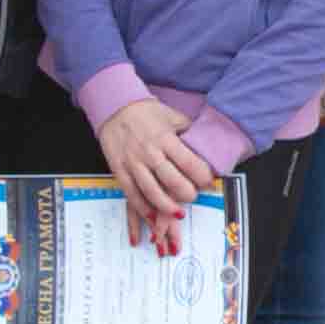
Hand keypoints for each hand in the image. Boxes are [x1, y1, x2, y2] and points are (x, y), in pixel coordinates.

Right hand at [94, 95, 215, 244]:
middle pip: (172, 181)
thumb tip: (208, 147)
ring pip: (152, 191)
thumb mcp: (173, 116)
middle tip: (194, 196)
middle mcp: (149, 152)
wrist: (115, 107)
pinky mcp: (120, 170)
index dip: (202, 177)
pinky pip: (132, 194)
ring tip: (178, 213)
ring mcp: (133, 163)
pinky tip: (153, 216)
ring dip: (167, 206)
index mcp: (165, 138)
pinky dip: (143, 208)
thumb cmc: (146, 112)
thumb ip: (189, 132)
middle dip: (187, 194)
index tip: (209, 183)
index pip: (189, 163)